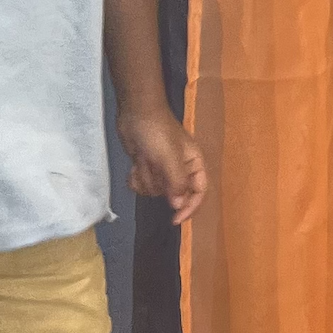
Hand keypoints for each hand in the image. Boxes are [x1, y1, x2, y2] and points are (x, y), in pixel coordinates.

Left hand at [120, 107, 207, 225]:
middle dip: (160, 187)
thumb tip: (178, 205)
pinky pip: (142, 185)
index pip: (199, 191)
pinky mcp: (146, 168)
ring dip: (146, 180)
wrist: (134, 113)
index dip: (190, 207)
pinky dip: (136, 179)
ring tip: (142, 163)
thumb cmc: (157, 133)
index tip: (175, 219)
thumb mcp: (170, 158)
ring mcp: (161, 169)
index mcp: (193, 163)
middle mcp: (180, 169)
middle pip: (174, 194)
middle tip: (152, 171)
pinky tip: (133, 167)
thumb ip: (177, 183)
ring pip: (156, 191)